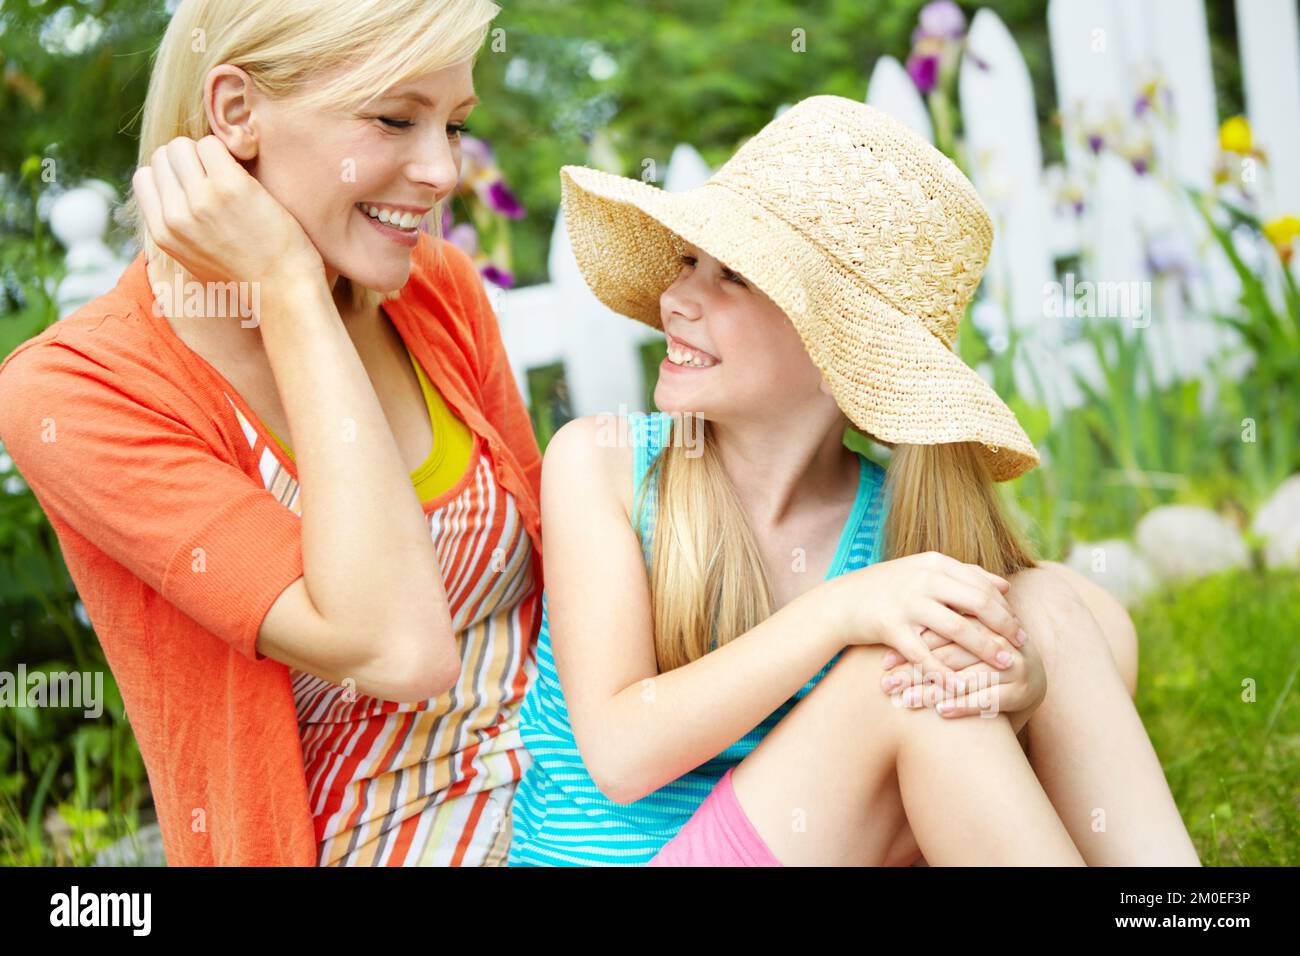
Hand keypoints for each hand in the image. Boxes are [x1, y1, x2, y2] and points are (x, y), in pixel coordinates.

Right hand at [132, 135, 324, 291]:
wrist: (285, 290)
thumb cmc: (250, 274)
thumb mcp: (197, 259)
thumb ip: (178, 229)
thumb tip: (170, 199)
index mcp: (163, 234)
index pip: (146, 176)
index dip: (173, 174)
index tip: (199, 184)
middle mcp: (175, 216)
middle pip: (164, 155)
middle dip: (191, 159)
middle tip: (220, 177)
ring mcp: (200, 200)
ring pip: (184, 145)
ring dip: (209, 152)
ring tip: (233, 175)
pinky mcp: (230, 187)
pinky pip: (213, 144)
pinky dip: (230, 150)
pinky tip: (248, 169)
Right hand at [826, 551, 1028, 690]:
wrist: (840, 603)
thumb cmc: (886, 589)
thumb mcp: (923, 572)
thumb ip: (963, 575)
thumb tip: (1005, 585)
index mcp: (933, 563)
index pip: (981, 584)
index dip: (1005, 607)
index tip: (1020, 628)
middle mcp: (922, 579)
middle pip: (977, 603)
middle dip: (1004, 626)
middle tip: (1022, 646)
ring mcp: (906, 602)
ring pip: (957, 628)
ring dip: (985, 649)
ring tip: (1007, 665)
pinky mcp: (890, 627)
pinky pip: (924, 655)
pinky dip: (945, 673)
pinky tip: (962, 688)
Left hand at [879, 626, 1045, 730]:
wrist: (1030, 681)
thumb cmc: (983, 658)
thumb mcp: (965, 639)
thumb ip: (939, 630)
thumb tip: (884, 637)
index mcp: (984, 621)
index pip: (941, 631)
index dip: (912, 645)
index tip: (884, 660)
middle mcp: (1000, 641)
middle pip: (950, 655)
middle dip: (914, 670)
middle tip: (885, 683)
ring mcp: (1014, 666)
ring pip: (965, 679)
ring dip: (932, 692)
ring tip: (904, 700)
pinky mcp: (1022, 692)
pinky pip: (988, 700)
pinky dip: (963, 706)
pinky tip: (940, 712)